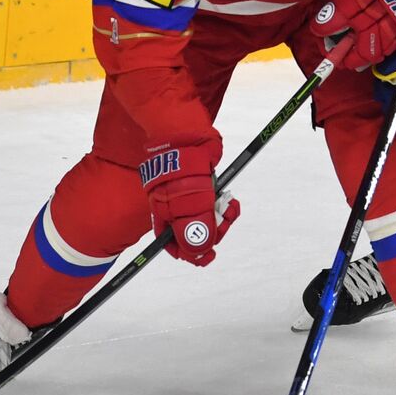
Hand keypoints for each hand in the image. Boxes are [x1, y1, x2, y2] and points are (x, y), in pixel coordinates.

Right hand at [140, 135, 239, 266]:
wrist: (189, 138)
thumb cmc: (183, 172)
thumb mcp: (189, 207)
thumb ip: (193, 232)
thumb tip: (199, 254)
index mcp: (165, 218)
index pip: (175, 246)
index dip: (192, 254)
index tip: (209, 256)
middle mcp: (175, 211)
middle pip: (195, 234)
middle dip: (213, 231)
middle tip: (223, 221)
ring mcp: (189, 199)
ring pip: (209, 219)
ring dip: (222, 217)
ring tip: (228, 206)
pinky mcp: (203, 189)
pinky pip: (216, 205)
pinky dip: (225, 206)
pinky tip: (230, 201)